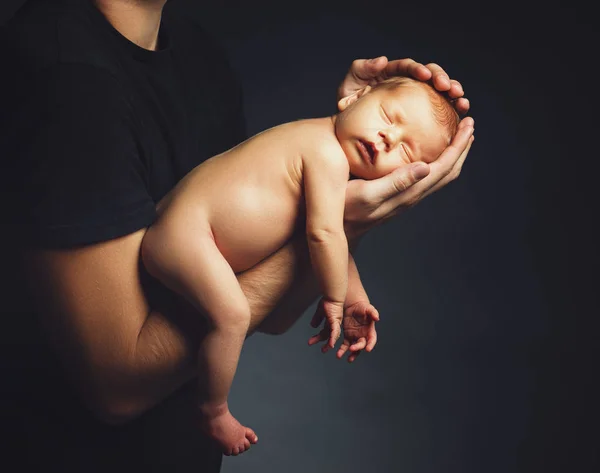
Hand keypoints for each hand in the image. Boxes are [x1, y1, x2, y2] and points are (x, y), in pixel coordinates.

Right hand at [307, 298, 343, 352]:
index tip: (311, 342)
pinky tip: (331, 344)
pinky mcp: (336, 321)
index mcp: (331, 321)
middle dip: (325, 344)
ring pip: (333, 336)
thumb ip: (317, 318)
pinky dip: (333, 338)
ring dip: (329, 343)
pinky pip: (335, 332)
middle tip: (322, 351)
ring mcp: (336, 323)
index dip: (318, 337)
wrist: (332, 294)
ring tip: (325, 349)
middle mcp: (334, 323)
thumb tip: (313, 326)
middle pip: (329, 336)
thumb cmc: (328, 300)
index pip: (324, 332)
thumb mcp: (320, 311)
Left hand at [337, 56, 469, 114]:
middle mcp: (407, 82)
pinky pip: (439, 109)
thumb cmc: (347, 107)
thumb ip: (362, 69)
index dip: (420, 69)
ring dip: (453, 93)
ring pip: (439, 90)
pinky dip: (451, 110)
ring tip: (460, 100)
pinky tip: (460, 114)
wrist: (348, 130)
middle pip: (430, 75)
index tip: (426, 75)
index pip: (409, 67)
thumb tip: (382, 60)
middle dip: (442, 79)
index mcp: (392, 73)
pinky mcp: (421, 113)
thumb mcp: (348, 86)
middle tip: (449, 89)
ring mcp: (416, 97)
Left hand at [337, 301, 379, 362]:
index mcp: (370, 330)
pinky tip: (339, 354)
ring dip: (351, 354)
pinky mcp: (348, 336)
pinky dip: (343, 350)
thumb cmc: (363, 307)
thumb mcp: (368, 308)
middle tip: (352, 348)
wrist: (353, 306)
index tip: (367, 349)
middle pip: (362, 344)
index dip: (370, 344)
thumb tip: (377, 318)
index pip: (372, 339)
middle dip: (357, 348)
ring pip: (354, 347)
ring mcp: (355, 336)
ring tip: (347, 359)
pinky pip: (345, 344)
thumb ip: (373, 312)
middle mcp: (363, 335)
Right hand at [344, 118, 474, 239]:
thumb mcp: (367, 193)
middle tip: (469, 124)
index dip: (458, 146)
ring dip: (452, 154)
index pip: (444, 167)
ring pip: (440, 175)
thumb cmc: (345, 209)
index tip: (468, 125)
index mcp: (409, 192)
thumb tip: (426, 167)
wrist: (338, 230)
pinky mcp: (399, 194)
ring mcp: (407, 196)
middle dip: (461, 147)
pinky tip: (430, 150)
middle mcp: (413, 195)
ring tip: (456, 135)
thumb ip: (396, 182)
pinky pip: (427, 176)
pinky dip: (437, 160)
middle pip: (448, 171)